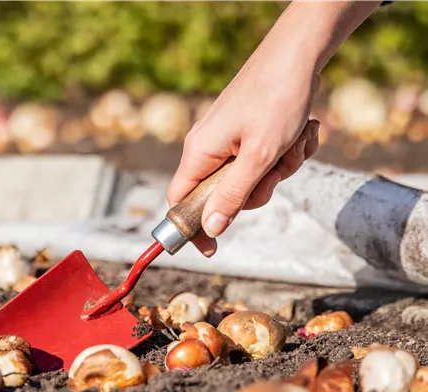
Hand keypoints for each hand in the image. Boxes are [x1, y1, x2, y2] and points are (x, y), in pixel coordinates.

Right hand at [166, 27, 322, 256]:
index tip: (212, 249)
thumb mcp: (259, 156)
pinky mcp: (251, 133)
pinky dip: (287, 152)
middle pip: (223, 195)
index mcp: (199, 154)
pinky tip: (300, 132)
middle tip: (274, 172)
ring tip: (294, 141)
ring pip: (252, 179)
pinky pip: (266, 161)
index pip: (179, 202)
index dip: (192, 228)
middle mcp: (209, 148)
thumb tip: (212, 229)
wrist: (299, 54)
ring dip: (280, 168)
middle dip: (258, 190)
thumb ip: (233, 196)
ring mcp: (231, 141)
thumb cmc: (276, 98)